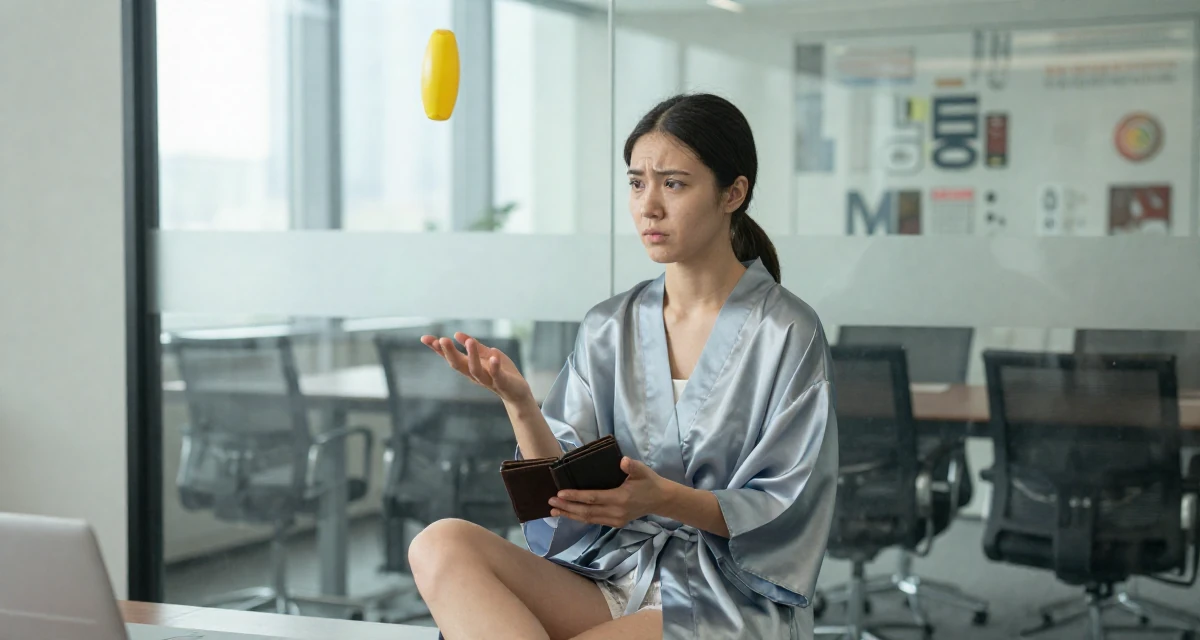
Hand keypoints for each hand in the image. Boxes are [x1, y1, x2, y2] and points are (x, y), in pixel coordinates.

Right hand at [420, 332, 531, 403]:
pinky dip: (494, 367)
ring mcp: (488, 380)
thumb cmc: (500, 372)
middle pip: (458, 365)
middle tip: (442, 340)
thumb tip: (456, 334)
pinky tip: (493, 357)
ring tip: (469, 342)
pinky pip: (497, 375)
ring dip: (472, 356)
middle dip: (450, 353)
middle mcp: (474, 375)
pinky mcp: (502, 383)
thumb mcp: (486, 355)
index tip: (424, 338)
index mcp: (469, 367)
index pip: (450, 357)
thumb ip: (474, 346)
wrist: (518, 393)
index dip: (438, 349)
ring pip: (475, 370)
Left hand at [549, 457, 668, 527]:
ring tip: (554, 511)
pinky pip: (594, 521)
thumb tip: (623, 460)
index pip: (593, 498)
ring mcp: (615, 520)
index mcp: (620, 498)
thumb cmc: (649, 482)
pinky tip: (569, 514)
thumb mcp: (642, 470)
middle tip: (550, 503)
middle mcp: (616, 512)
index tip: (559, 494)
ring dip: (570, 515)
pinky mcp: (615, 523)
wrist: (660, 500)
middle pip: (586, 512)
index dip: (575, 496)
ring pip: (589, 519)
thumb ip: (632, 466)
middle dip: (567, 508)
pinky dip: (580, 518)